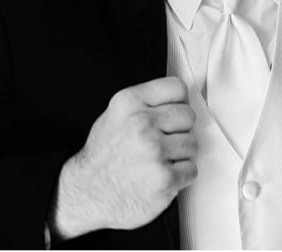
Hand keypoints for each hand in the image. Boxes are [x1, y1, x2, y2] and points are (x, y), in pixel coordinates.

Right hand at [51, 77, 197, 238]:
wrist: (88, 194)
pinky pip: (191, 169)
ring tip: (161, 160)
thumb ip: (145, 103)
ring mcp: (154, 151)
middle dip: (180, 130)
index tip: (173, 113)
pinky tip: (162, 175)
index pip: (177, 87)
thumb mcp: (115, 115)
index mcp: (129, 103)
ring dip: (181, 154)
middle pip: (188, 115)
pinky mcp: (165, 179)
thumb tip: (181, 100)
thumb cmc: (103, 156)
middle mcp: (142, 124)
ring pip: (192, 143)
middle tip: (166, 141)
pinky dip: (181, 176)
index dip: (179, 102)